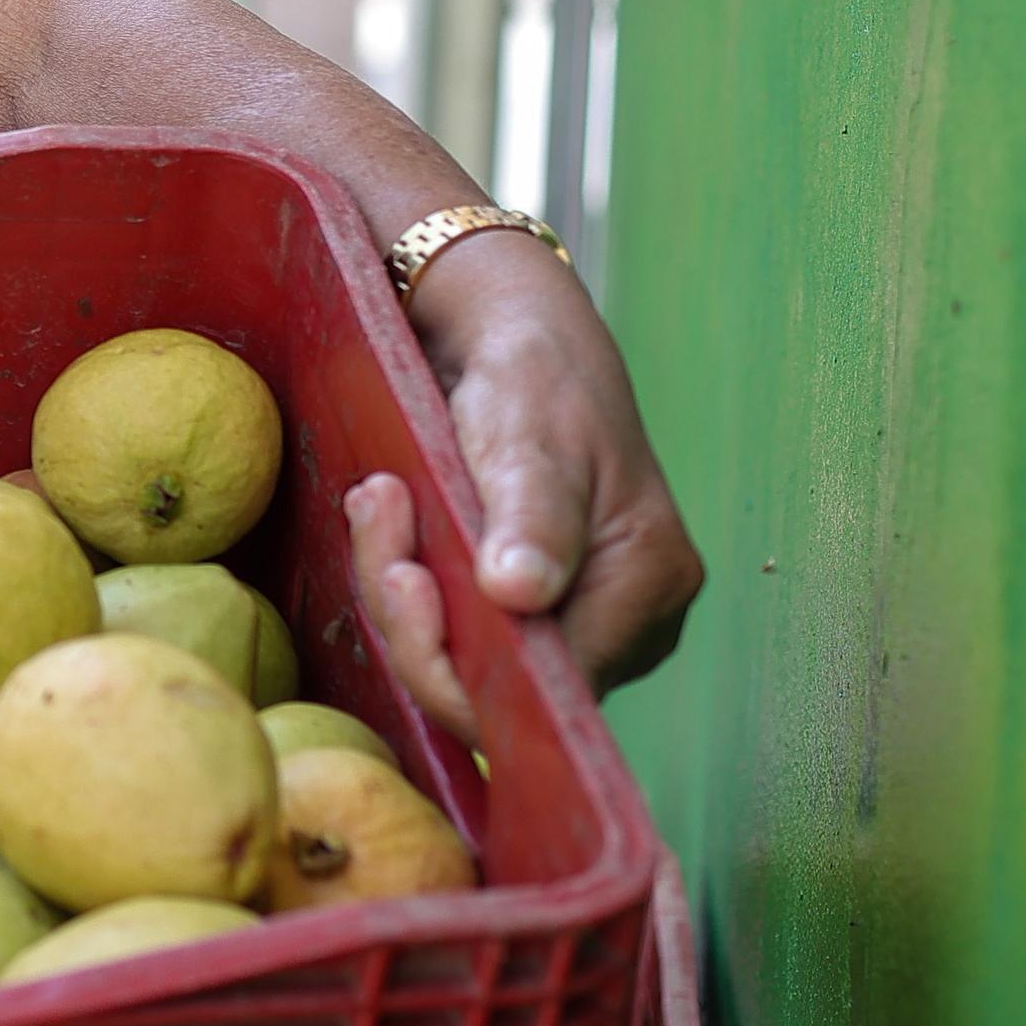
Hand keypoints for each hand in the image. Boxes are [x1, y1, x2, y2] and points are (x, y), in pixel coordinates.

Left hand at [345, 234, 703, 743]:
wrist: (515, 338)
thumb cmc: (537, 376)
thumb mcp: (533, 436)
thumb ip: (531, 516)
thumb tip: (521, 595)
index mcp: (649, 585)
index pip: (549, 687)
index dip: (460, 662)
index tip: (400, 578)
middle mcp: (627, 621)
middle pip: (500, 682)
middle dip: (417, 617)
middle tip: (376, 516)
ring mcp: (579, 616)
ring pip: (466, 657)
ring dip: (400, 587)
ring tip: (379, 499)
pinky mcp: (529, 604)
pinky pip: (456, 625)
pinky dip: (409, 578)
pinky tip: (386, 516)